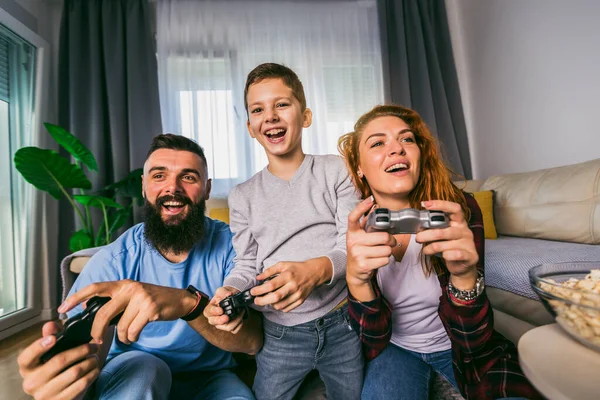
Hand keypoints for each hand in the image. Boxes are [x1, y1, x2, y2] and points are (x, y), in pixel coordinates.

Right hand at [18, 321, 99, 399]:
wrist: (59, 395)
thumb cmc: (55, 370)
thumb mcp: (50, 353)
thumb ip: (50, 336)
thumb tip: (50, 325)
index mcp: (27, 368)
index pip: (26, 357)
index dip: (38, 347)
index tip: (53, 338)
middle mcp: (31, 383)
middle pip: (59, 361)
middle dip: (81, 350)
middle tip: (93, 346)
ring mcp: (45, 395)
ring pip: (74, 372)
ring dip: (90, 362)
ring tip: (95, 357)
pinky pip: (81, 384)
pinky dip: (92, 374)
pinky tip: (95, 369)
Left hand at [59, 280, 196, 344]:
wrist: (179, 300)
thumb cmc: (153, 300)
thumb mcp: (132, 295)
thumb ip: (114, 301)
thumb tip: (89, 310)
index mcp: (122, 284)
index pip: (95, 288)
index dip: (76, 297)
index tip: (62, 308)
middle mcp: (130, 288)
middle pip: (104, 313)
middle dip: (97, 331)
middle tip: (96, 341)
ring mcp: (141, 298)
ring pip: (120, 326)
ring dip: (123, 337)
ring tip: (129, 336)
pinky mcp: (150, 308)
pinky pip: (133, 330)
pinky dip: (133, 337)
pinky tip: (137, 335)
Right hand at [204, 286, 244, 333]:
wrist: (232, 297)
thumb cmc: (224, 295)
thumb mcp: (222, 290)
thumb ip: (223, 292)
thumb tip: (228, 294)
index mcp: (210, 309)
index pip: (208, 312)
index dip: (214, 312)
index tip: (220, 310)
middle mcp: (214, 318)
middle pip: (214, 323)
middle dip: (221, 320)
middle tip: (227, 317)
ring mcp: (221, 324)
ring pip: (227, 327)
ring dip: (235, 320)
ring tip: (240, 312)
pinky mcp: (229, 327)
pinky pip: (234, 330)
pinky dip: (239, 324)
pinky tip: (241, 317)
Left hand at [251, 257, 330, 311]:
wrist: (314, 273)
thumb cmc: (297, 268)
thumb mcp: (283, 265)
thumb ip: (269, 271)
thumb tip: (258, 278)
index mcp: (288, 276)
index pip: (271, 285)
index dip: (259, 290)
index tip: (252, 292)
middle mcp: (293, 286)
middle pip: (275, 298)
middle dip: (262, 301)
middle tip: (256, 300)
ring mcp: (297, 295)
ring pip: (280, 306)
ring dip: (270, 304)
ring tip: (267, 299)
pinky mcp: (300, 301)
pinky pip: (286, 308)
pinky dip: (279, 307)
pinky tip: (276, 301)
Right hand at [345, 197, 396, 296]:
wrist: (355, 272)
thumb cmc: (361, 252)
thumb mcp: (361, 238)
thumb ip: (367, 225)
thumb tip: (375, 207)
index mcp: (352, 233)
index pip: (353, 217)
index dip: (361, 208)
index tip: (370, 200)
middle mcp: (353, 242)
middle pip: (383, 237)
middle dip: (391, 240)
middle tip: (390, 242)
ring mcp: (357, 253)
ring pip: (386, 250)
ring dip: (387, 252)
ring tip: (380, 253)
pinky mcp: (364, 264)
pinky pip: (385, 259)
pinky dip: (385, 260)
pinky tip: (378, 261)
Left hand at [417, 200, 478, 288]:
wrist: (462, 266)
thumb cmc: (450, 247)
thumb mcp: (442, 235)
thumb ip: (434, 228)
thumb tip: (418, 224)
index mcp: (458, 222)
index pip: (454, 208)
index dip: (440, 204)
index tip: (425, 204)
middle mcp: (464, 230)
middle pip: (445, 229)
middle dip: (428, 234)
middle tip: (418, 237)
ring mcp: (469, 243)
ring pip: (447, 243)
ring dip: (432, 247)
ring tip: (426, 250)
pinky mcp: (471, 255)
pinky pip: (456, 254)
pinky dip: (446, 255)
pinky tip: (442, 256)